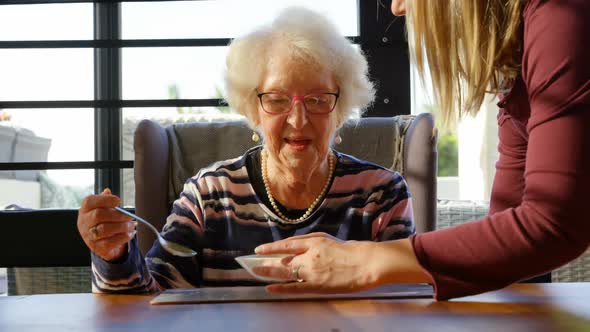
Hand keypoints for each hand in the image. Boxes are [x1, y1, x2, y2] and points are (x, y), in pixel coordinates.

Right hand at [77, 188, 136, 261]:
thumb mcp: (104, 209)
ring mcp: (89, 236)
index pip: (90, 201)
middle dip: (117, 215)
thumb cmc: (105, 222)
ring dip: (122, 226)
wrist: (103, 243)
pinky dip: (123, 237)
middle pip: (98, 215)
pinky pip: (110, 242)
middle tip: (130, 216)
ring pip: (104, 229)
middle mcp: (84, 223)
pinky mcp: (96, 248)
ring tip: (132, 225)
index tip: (118, 201)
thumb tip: (107, 191)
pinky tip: (130, 234)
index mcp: (85, 210)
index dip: (105, 200)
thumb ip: (105, 200)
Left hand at [253, 232, 378, 293]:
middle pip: (282, 260)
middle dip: (266, 262)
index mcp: (313, 243)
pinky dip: (281, 288)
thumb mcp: (326, 238)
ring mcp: (312, 272)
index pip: (286, 245)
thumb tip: (290, 245)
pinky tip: (270, 288)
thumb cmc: (348, 250)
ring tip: (257, 274)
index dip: (271, 248)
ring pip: (286, 273)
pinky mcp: (317, 286)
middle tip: (251, 265)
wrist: (365, 263)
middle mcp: (309, 257)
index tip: (259, 250)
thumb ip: (308, 241)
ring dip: (269, 273)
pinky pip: (295, 288)